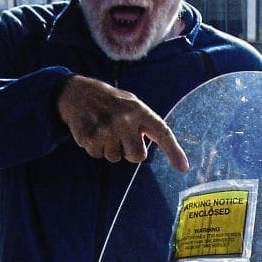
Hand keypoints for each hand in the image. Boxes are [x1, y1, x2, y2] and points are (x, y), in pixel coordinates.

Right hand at [56, 75, 188, 171]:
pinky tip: (92, 131)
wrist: (77, 92)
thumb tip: (160, 144)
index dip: (174, 151)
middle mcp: (126, 119)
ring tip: (102, 129)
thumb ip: (145, 124)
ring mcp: (107, 128)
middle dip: (128, 150)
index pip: (162, 133)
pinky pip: (98, 155)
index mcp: (139, 110)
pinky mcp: (91, 136)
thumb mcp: (131, 104)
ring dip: (108, 148)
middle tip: (118, 134)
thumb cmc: (109, 102)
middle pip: (137, 156)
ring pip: (115, 158)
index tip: (184, 168)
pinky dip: (94, 147)